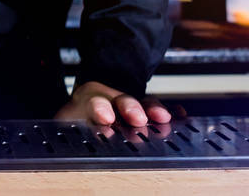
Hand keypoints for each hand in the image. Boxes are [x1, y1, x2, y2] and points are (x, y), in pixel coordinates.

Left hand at [54, 81, 172, 126]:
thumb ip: (74, 133)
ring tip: (163, 118)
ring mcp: (129, 105)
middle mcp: (110, 100)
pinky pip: (158, 110)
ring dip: (152, 109)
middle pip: (121, 100)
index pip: (93, 101)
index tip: (106, 117)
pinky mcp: (144, 112)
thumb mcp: (68, 126)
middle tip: (137, 118)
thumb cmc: (77, 121)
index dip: (100, 107)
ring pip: (142, 103)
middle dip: (130, 107)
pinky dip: (171, 112)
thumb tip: (80, 150)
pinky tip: (180, 116)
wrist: (83, 109)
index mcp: (86, 102)